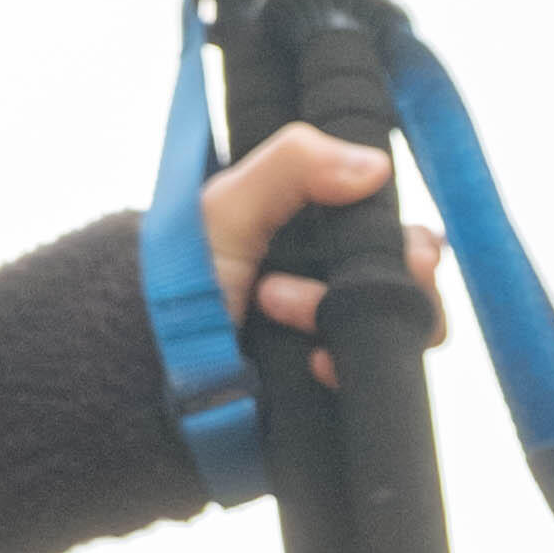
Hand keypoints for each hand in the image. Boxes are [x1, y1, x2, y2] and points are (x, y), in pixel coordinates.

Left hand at [199, 122, 447, 367]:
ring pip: (397, 330)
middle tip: (346, 280)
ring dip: (351, 314)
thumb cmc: (181, 273)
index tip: (407, 247)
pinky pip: (371, 380)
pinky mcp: (328, 387)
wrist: (142, 364)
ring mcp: (336, 337)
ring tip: (279, 306)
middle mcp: (336, 283)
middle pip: (410, 283)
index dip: (409, 240)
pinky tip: (311, 363)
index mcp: (319, 233)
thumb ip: (294, 164)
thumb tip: (378, 167)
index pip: (396, 233)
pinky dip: (348, 367)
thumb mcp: (228, 205)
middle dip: (389, 276)